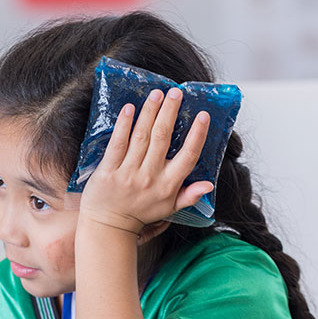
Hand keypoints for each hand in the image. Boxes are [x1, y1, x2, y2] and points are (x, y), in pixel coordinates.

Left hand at [79, 88, 212, 233]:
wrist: (108, 226)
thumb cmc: (140, 213)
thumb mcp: (169, 208)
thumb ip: (189, 195)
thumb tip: (209, 184)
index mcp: (168, 186)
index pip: (188, 156)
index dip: (197, 135)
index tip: (203, 115)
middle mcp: (149, 178)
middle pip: (163, 139)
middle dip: (170, 113)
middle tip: (176, 93)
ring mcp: (127, 174)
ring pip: (141, 137)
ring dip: (149, 112)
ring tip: (157, 94)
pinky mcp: (108, 171)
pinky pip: (117, 145)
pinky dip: (123, 126)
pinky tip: (129, 108)